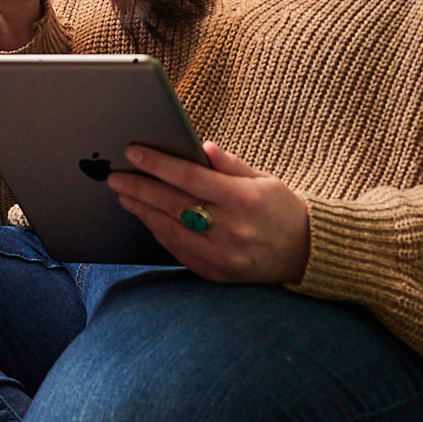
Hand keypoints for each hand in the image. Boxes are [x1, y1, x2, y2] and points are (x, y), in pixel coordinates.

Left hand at [109, 141, 310, 284]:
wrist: (306, 254)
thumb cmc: (283, 209)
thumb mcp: (264, 178)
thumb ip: (230, 164)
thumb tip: (200, 147)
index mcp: (243, 199)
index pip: (190, 177)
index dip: (158, 164)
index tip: (133, 152)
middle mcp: (230, 229)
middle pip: (172, 204)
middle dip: (139, 187)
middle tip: (115, 176)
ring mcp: (221, 255)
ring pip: (169, 229)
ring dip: (142, 210)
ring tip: (124, 194)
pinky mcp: (215, 274)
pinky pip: (177, 250)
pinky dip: (159, 232)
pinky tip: (147, 217)